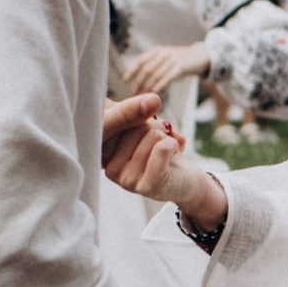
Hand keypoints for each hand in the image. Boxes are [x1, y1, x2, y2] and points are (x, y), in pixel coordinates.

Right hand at [106, 114, 226, 238]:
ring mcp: (125, 179)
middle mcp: (108, 166)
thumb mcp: (143, 124)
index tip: (146, 105)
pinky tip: (174, 153)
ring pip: (151, 134)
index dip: (128, 107)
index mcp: (101, 150)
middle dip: (154, 126)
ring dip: (166, 138)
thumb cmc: (160, 149)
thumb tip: (152, 101)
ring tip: (165, 152)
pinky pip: (161, 149)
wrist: (186, 180)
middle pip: (133, 123)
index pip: (107, 118)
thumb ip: (136, 110)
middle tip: (158, 141)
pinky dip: (174, 144)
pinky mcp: (147, 185)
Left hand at [126, 42, 207, 98]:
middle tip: (134, 92)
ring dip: (148, 85)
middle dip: (139, 81)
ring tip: (143, 94)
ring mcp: (172, 59)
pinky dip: (160, 84)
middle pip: (147, 68)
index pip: (141, 60)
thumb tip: (140, 83)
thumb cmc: (179, 62)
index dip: (132, 70)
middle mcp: (163, 53)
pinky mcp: (181, 66)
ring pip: (156, 73)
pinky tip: (155, 91)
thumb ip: (154, 68)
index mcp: (157, 52)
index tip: (125, 80)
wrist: (200, 57)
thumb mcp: (165, 62)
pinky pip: (168, 76)